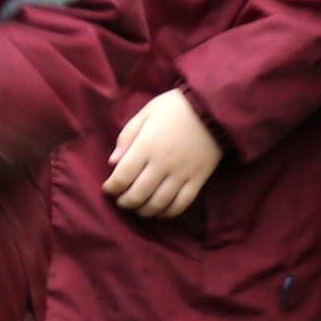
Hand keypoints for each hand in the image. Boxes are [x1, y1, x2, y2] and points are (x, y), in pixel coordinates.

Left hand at [102, 89, 223, 219]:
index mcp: (146, 145)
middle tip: (121, 201)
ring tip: (138, 209)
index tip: (108, 189)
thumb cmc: (174, 107)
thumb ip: (127, 136)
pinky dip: (168, 213)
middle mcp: (162, 164)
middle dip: (125, 202)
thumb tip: (112, 162)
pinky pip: (182, 204)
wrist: (212, 108)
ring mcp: (181, 174)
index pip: (122, 177)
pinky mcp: (198, 179)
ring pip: (158, 203)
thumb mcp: (146, 112)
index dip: (112, 188)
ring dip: (144, 211)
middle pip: (138, 194)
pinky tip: (160, 212)